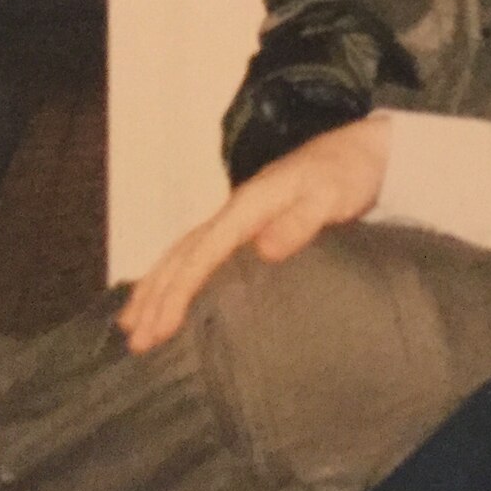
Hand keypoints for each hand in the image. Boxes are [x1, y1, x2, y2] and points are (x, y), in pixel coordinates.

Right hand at [116, 114, 390, 352]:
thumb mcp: (332, 196)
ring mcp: (238, 215)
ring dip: (155, 286)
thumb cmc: (347, 175)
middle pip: (182, 253)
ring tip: (131, 324)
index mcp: (250, 205)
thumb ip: (300, 221)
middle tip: (135, 340)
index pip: (204, 251)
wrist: (359, 150)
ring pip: (183, 252)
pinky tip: (166, 292)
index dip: (180, 289)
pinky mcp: (246, 223)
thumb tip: (262, 250)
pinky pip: (198, 250)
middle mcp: (235, 209)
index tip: (162, 326)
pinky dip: (175, 273)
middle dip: (155, 295)